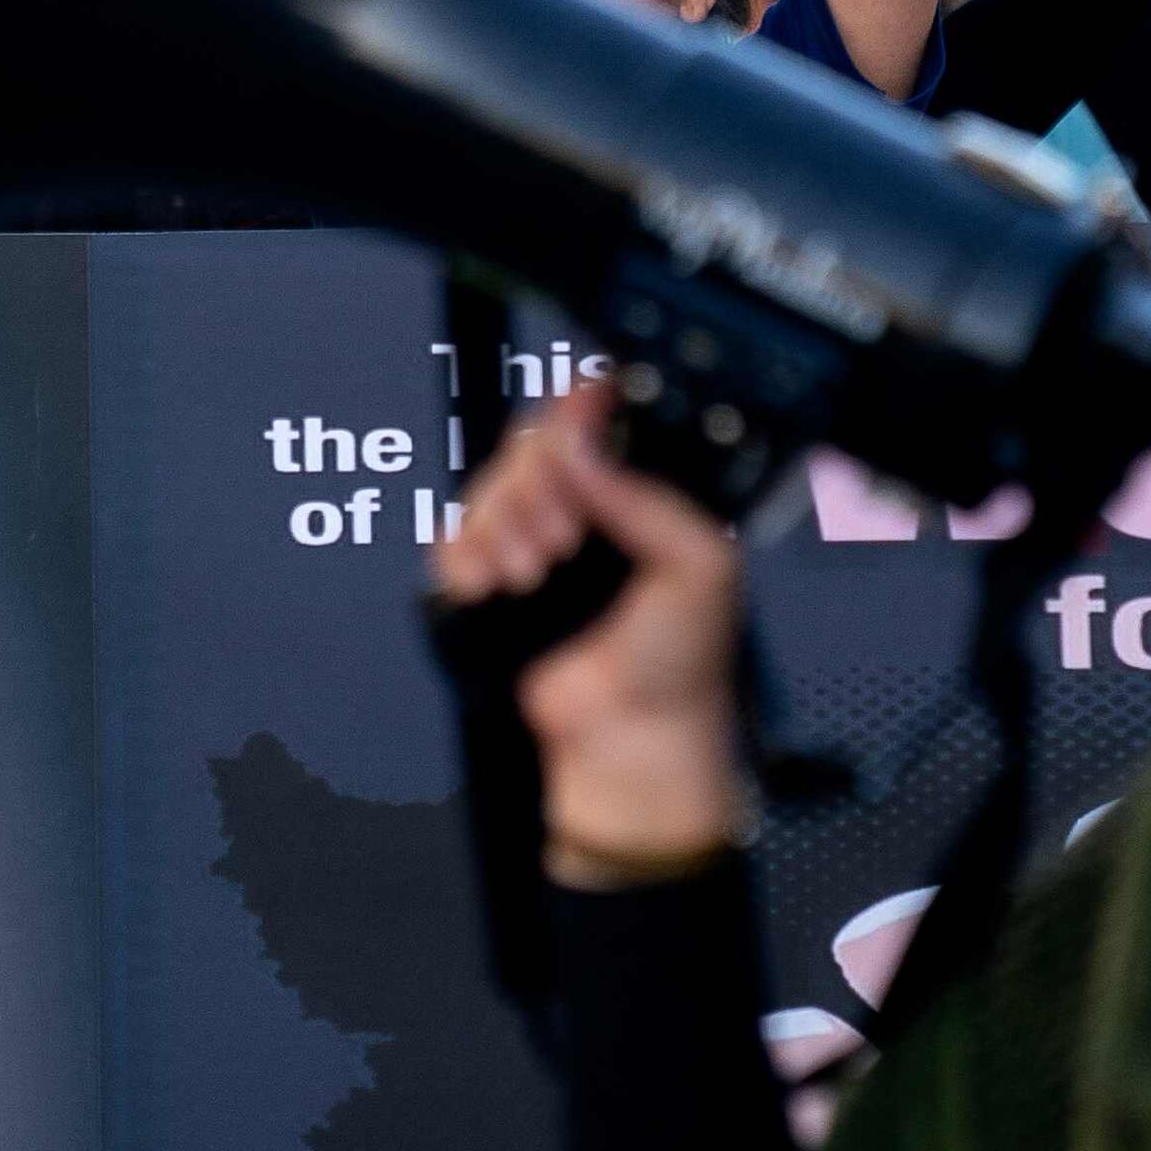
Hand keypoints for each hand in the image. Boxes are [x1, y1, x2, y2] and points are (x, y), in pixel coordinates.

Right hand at [426, 378, 748, 875]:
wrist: (628, 737)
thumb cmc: (679, 662)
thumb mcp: (697, 564)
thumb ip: (643, 497)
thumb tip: (583, 446)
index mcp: (639, 494)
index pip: (598, 421)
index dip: (578, 414)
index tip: (572, 426)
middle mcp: (585, 509)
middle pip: (533, 445)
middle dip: (539, 486)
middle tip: (566, 539)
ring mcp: (534, 542)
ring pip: (489, 487)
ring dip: (505, 527)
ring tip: (536, 575)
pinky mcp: (491, 580)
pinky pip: (454, 538)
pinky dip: (466, 556)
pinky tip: (494, 584)